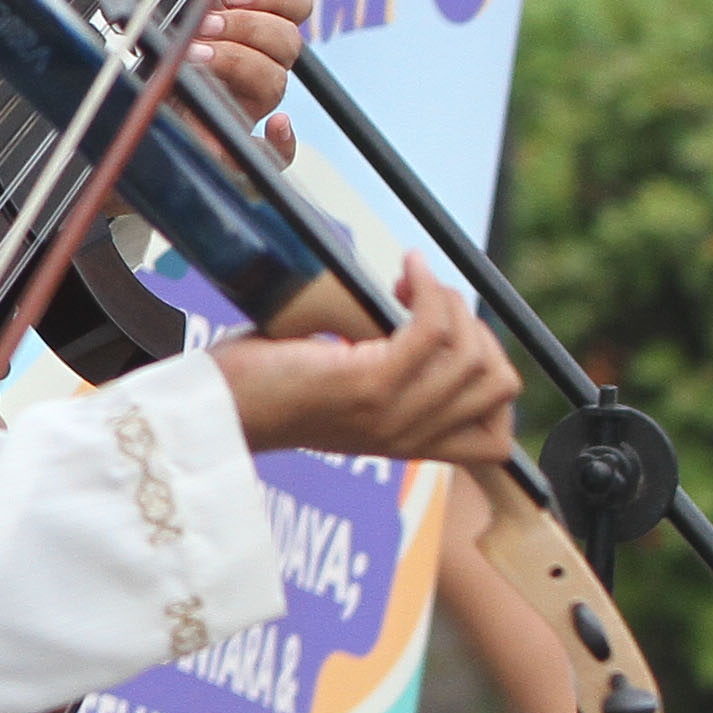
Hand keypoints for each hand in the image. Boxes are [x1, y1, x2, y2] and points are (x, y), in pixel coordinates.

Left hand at [93, 0, 306, 159]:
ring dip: (241, 64)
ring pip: (276, 83)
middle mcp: (246, 62)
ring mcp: (240, 104)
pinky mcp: (228, 149)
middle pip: (290, 40)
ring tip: (193, 56)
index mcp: (235, 21)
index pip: (291, 1)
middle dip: (251, 26)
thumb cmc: (111, 42)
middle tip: (204, 23)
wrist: (85, 110)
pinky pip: (275, 155)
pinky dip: (281, 143)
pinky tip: (266, 128)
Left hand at [212, 260, 520, 465]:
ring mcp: (391, 413)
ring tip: (414, 282)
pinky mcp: (368, 384)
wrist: (214, 405)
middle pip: (498, 386)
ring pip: (474, 357)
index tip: (450, 334)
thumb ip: (394, 369)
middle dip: (477, 329)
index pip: (495, 439)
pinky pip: (431, 331)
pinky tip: (409, 268)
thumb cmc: (268, 383)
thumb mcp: (347, 387)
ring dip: (453, 304)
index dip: (490, 376)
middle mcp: (407, 438)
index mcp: (407, 444)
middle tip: (428, 300)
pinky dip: (430, 290)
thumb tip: (432, 310)